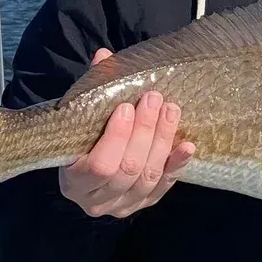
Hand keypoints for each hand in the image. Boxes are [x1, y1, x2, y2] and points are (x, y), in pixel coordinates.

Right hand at [59, 48, 194, 217]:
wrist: (88, 168)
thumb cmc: (83, 139)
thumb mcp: (81, 118)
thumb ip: (92, 91)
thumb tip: (105, 55)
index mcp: (73, 182)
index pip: (99, 165)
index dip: (117, 137)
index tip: (127, 106)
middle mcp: (97, 201)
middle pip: (128, 168)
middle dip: (145, 131)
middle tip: (154, 100)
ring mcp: (123, 206)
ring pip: (148, 176)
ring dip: (162, 141)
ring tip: (171, 110)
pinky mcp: (145, 203)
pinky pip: (165, 186)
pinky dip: (177, 165)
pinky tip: (188, 145)